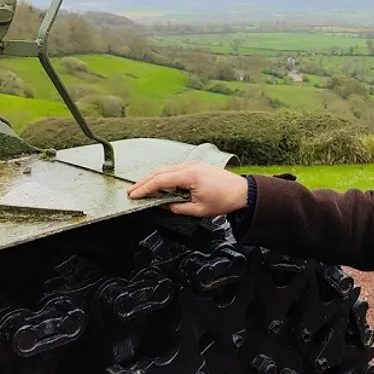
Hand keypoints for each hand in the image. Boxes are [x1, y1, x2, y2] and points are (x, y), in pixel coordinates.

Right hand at [127, 160, 248, 216]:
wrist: (242, 191)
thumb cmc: (224, 200)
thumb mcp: (198, 210)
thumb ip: (178, 208)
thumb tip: (164, 205)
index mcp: (189, 176)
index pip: (160, 181)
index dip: (144, 188)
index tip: (133, 195)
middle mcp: (189, 166)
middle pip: (159, 172)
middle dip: (144, 182)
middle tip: (131, 191)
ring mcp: (192, 164)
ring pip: (166, 169)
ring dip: (152, 178)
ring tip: (141, 188)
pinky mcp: (195, 165)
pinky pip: (174, 169)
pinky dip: (163, 176)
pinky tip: (158, 184)